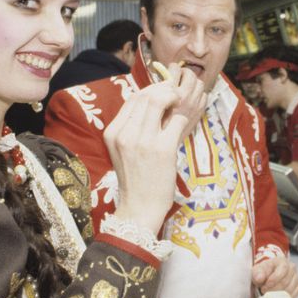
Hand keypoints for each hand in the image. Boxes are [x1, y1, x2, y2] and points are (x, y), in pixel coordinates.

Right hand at [104, 64, 205, 233]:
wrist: (140, 207)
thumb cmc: (136, 178)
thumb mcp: (124, 150)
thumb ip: (133, 127)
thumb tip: (153, 101)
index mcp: (113, 132)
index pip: (132, 98)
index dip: (151, 90)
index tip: (164, 92)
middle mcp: (125, 134)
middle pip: (145, 96)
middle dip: (164, 89)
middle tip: (176, 94)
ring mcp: (143, 141)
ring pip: (159, 101)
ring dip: (174, 98)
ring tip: (180, 103)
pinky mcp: (163, 149)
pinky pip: (177, 119)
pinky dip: (183, 116)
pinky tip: (184, 122)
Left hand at [252, 255, 297, 297]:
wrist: (268, 277)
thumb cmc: (263, 273)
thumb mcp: (257, 271)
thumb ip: (257, 273)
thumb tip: (259, 278)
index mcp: (282, 261)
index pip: (282, 269)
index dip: (274, 280)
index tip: (264, 287)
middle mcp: (292, 268)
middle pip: (285, 282)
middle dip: (273, 289)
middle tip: (265, 292)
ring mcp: (296, 277)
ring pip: (289, 290)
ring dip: (278, 295)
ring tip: (269, 294)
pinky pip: (293, 295)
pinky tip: (276, 297)